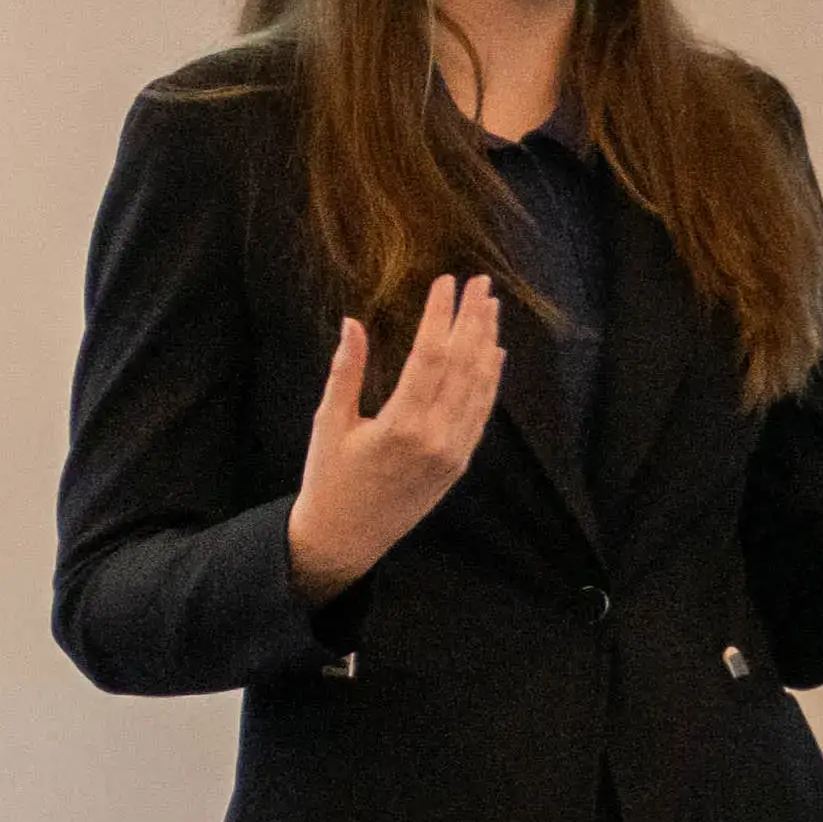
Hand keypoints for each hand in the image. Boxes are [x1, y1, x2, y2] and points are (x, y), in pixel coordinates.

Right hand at [286, 279, 507, 594]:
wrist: (346, 539)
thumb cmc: (329, 479)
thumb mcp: (329, 424)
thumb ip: (345, 372)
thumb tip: (352, 323)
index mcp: (399, 426)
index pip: (429, 356)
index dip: (440, 316)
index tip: (445, 282)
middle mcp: (435, 438)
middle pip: (462, 365)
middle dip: (472, 319)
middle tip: (480, 282)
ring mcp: (452, 452)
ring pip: (478, 387)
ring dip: (487, 343)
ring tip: (490, 307)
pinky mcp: (459, 463)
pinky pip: (480, 413)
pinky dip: (489, 380)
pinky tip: (493, 352)